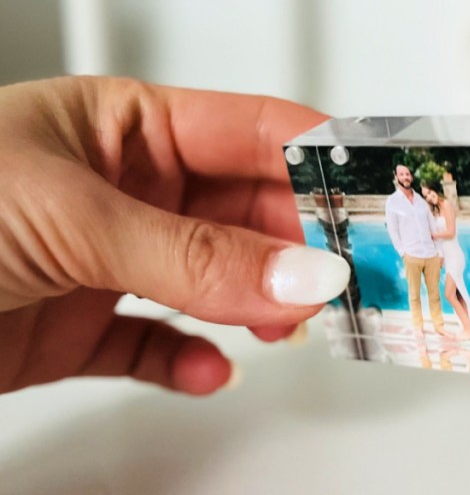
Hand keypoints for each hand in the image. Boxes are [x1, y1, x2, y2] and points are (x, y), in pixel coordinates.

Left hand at [0, 77, 349, 395]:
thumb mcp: (70, 216)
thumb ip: (190, 253)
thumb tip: (296, 274)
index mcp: (121, 127)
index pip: (250, 134)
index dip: (318, 162)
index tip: (375, 197)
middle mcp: (122, 191)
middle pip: (247, 214)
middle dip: (300, 249)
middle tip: (347, 280)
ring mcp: (104, 263)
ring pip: (215, 284)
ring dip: (257, 308)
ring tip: (286, 326)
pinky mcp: (78, 331)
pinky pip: (158, 348)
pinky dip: (190, 363)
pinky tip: (209, 367)